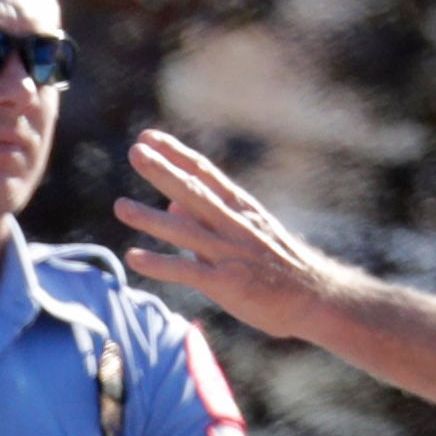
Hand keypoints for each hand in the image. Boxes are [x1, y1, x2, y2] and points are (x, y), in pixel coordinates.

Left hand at [116, 129, 349, 340]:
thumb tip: (170, 205)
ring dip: (150, 218)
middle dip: (163, 172)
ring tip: (120, 206)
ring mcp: (231, 254)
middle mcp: (236, 226)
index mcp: (242, 209)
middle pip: (194, 193)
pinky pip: (188, 272)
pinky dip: (160, 264)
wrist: (315, 299)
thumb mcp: (246, 233)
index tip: (149, 137)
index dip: (176, 154)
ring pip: (185, 231)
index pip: (205, 174)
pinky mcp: (228, 284)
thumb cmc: (278, 267)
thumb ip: (205, 220)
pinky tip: (133, 257)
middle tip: (136, 151)